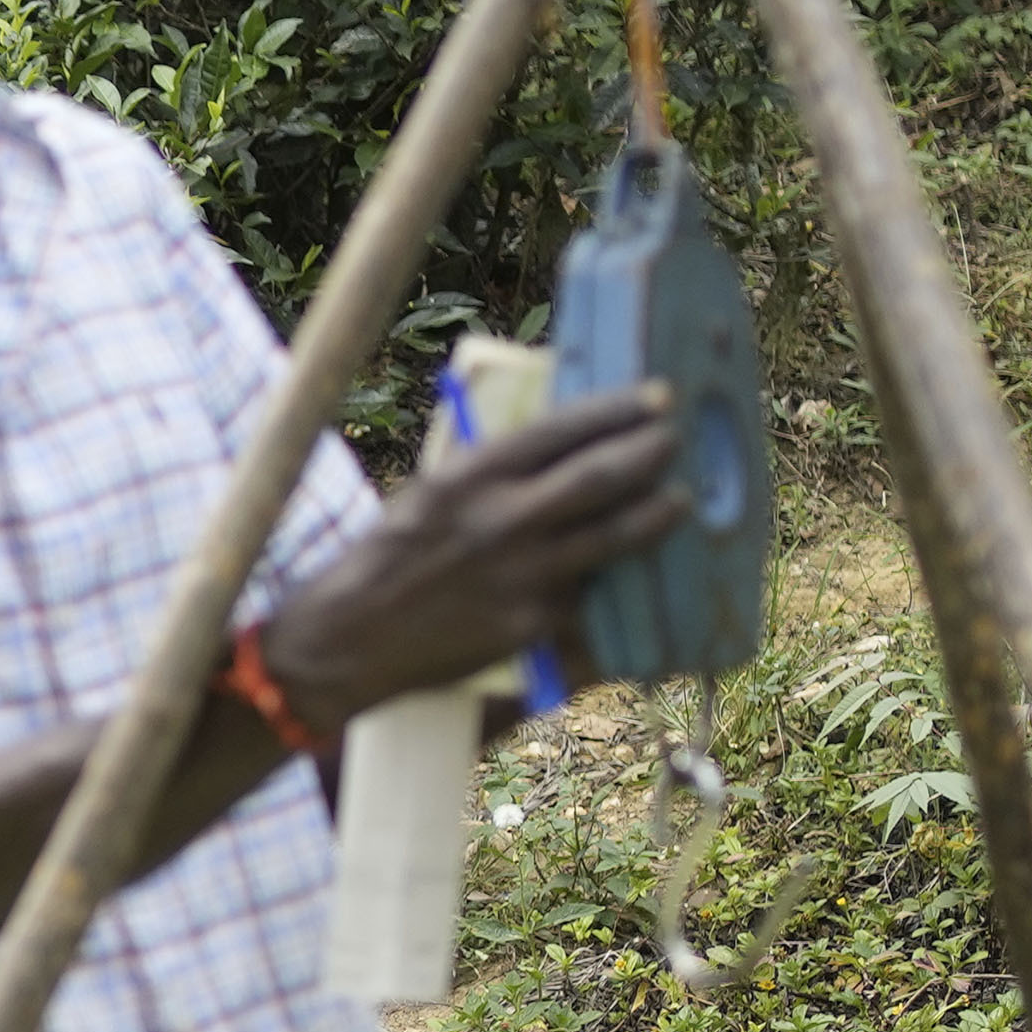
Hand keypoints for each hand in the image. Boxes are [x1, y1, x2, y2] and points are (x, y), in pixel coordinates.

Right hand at [258, 385, 700, 724]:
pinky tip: (646, 572)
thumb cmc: (392, 554)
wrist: (351, 635)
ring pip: (615, 537)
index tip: (659, 396)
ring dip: (658, 514)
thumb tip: (560, 446)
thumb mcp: (433, 491)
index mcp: (473, 475)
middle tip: (676, 440)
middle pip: (602, 477)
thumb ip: (492, 471)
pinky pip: (593, 597)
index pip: (562, 429)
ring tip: (680, 499)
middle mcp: (502, 519)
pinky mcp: (533, 625)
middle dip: (651, 452)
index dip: (619, 410)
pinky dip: (622, 582)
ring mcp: (523, 574)